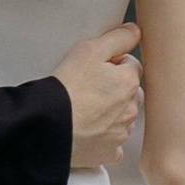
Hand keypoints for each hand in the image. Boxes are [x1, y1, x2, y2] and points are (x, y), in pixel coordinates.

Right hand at [55, 24, 143, 170]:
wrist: (48, 125)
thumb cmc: (66, 87)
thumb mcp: (89, 49)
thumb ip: (118, 38)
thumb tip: (136, 31)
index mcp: (129, 83)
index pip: (131, 65)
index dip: (113, 63)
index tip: (94, 68)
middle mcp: (130, 109)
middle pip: (130, 93)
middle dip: (116, 89)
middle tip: (89, 88)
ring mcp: (120, 133)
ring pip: (123, 118)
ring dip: (111, 113)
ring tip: (85, 109)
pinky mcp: (108, 152)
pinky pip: (113, 143)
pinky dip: (104, 138)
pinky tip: (88, 131)